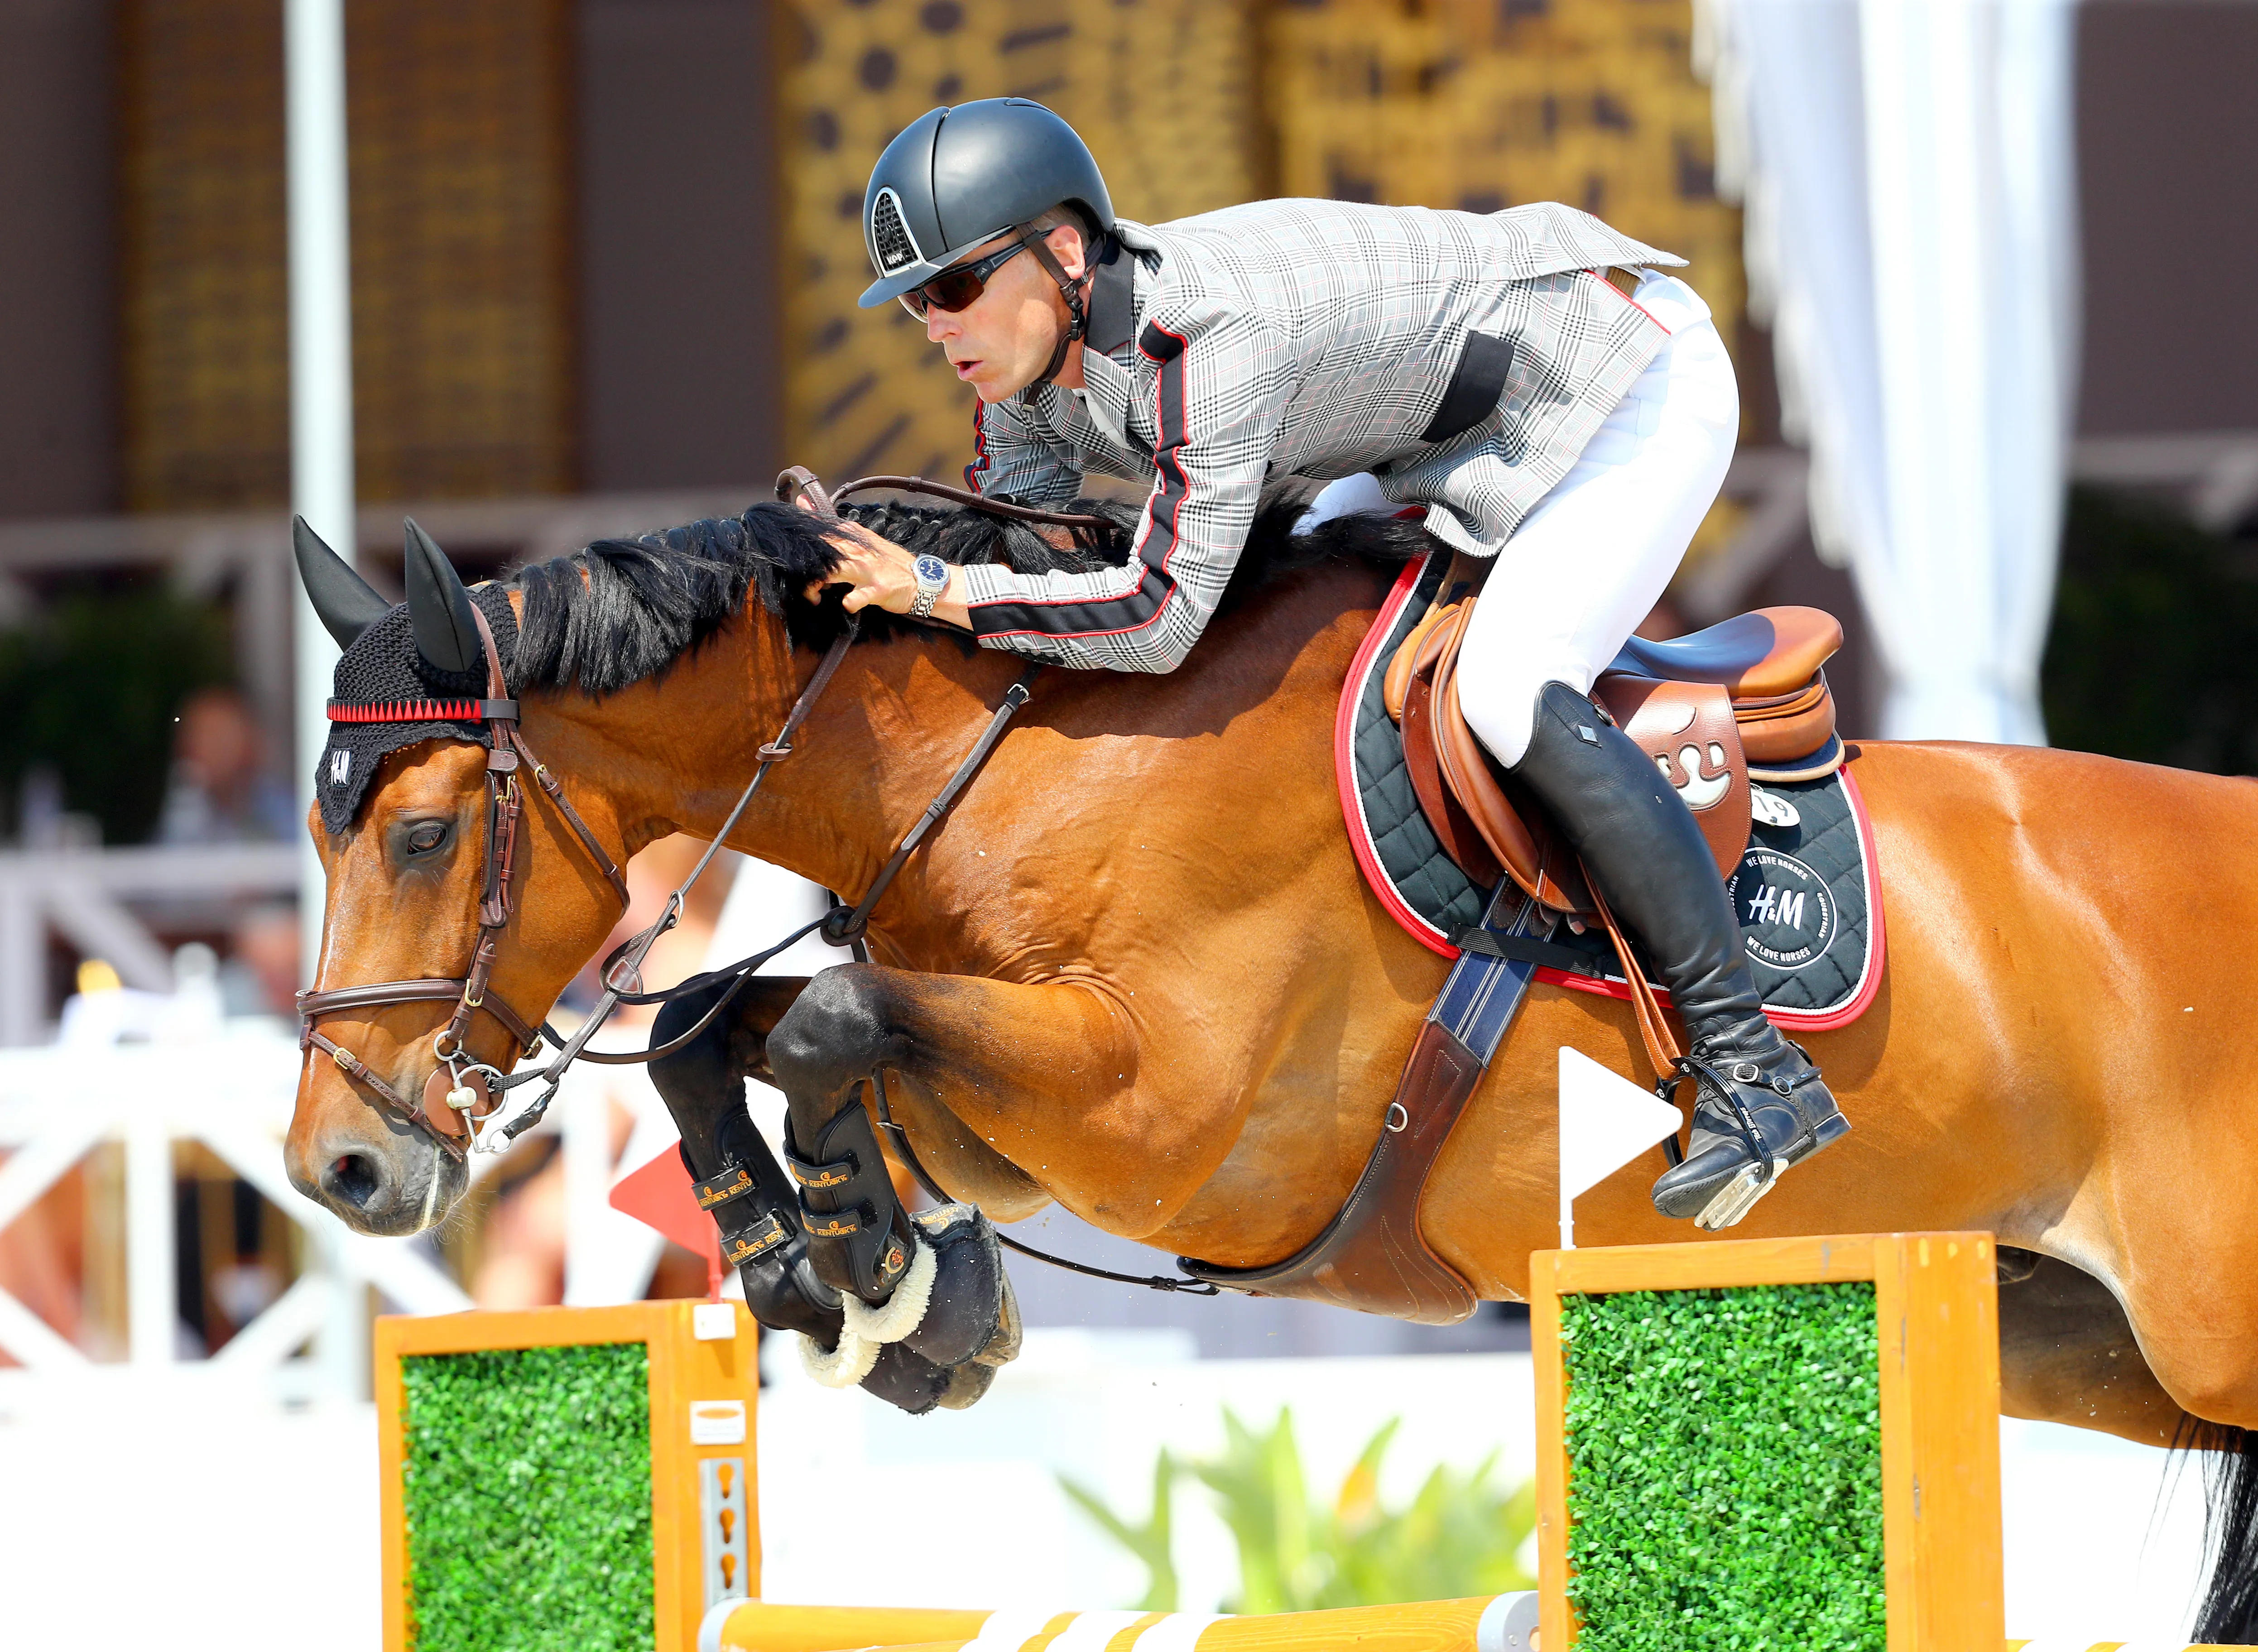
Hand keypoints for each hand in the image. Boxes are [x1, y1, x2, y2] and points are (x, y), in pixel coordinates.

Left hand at [800, 513, 970, 626]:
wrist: (922, 580)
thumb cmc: (889, 563)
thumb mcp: (863, 539)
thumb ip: (835, 525)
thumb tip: (804, 502)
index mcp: (852, 539)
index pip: (819, 531)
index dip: (799, 536)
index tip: (788, 542)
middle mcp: (857, 551)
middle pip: (820, 552)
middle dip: (802, 568)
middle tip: (799, 581)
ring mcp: (867, 571)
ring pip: (833, 571)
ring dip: (816, 586)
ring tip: (814, 597)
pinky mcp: (877, 590)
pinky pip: (858, 596)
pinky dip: (850, 602)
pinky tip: (847, 604)